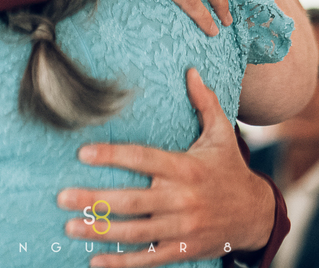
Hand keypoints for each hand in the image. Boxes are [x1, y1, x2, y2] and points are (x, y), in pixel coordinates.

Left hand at [57, 69, 274, 266]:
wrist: (256, 214)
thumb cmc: (230, 170)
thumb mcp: (221, 135)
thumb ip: (205, 103)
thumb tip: (191, 71)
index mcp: (186, 168)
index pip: (143, 158)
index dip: (112, 155)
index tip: (83, 153)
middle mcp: (182, 198)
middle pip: (132, 200)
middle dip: (95, 199)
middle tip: (62, 197)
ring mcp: (182, 227)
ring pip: (135, 231)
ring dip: (101, 230)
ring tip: (70, 226)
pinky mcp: (184, 249)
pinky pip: (149, 258)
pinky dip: (122, 262)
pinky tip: (96, 261)